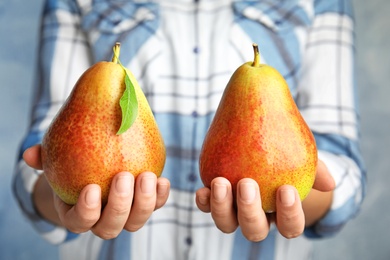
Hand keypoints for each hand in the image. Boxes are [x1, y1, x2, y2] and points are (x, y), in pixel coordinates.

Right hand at [24, 145, 169, 238]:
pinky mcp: (145, 204)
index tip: (91, 188)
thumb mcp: (57, 161)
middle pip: (111, 227)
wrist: (95, 169)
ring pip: (136, 222)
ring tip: (147, 176)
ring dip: (144, 202)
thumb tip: (30, 154)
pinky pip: (156, 206)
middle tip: (124, 177)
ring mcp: (126, 216)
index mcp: (78, 215)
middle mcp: (103, 221)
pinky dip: (161, 196)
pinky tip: (163, 179)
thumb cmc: (73, 166)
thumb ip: (45, 158)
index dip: (86, 211)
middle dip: (119, 205)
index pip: (80, 222)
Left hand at [195, 160, 334, 240]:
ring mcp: (234, 210)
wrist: (262, 138)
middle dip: (250, 212)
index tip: (287, 190)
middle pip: (254, 230)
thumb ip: (316, 168)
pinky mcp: (215, 198)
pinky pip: (206, 206)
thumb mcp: (303, 156)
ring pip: (227, 224)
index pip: (290, 226)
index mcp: (282, 214)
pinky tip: (202, 189)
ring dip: (222, 208)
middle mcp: (257, 217)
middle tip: (247, 184)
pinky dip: (204, 201)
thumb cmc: (287, 152)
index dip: (290, 214)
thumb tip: (329, 183)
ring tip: (220, 182)